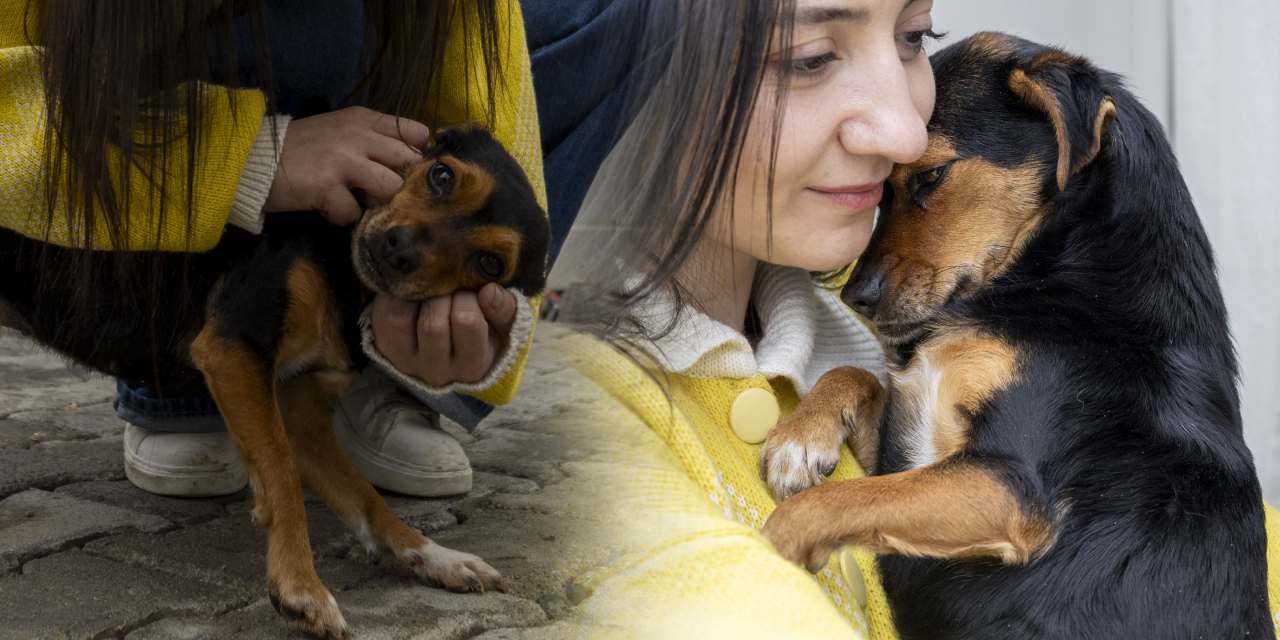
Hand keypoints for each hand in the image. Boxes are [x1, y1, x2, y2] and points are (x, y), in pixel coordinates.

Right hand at [265, 106, 429, 224]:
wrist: (252, 158)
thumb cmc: (300, 148)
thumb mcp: (339, 130)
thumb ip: (371, 139)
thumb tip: (407, 162)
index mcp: (363, 119)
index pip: (415, 132)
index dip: (414, 154)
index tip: (399, 168)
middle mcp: (358, 135)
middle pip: (409, 162)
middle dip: (398, 181)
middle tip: (375, 188)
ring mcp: (343, 160)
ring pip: (390, 187)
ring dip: (374, 201)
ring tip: (353, 199)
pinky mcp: (327, 186)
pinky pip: (354, 212)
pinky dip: (342, 216)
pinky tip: (328, 208)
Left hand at [370, 283, 517, 386]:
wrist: (449, 346)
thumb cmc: (482, 330)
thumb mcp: (501, 324)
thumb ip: (505, 308)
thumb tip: (489, 290)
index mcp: (472, 365)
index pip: (467, 322)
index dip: (469, 297)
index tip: (472, 292)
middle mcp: (437, 371)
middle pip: (432, 324)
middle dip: (442, 296)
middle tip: (449, 290)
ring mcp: (406, 361)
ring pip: (401, 318)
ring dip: (415, 297)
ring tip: (429, 292)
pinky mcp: (385, 346)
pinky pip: (381, 313)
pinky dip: (394, 295)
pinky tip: (410, 294)